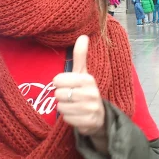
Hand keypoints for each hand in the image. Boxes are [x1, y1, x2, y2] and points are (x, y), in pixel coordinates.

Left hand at [53, 36, 107, 152]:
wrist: (100, 116)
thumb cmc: (86, 91)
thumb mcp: (83, 73)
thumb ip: (80, 55)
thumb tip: (83, 35)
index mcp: (88, 79)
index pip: (58, 80)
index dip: (59, 83)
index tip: (66, 85)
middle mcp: (91, 94)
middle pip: (58, 94)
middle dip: (61, 96)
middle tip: (71, 97)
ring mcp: (91, 109)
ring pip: (61, 107)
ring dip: (64, 107)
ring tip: (74, 106)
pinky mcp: (89, 123)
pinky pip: (67, 119)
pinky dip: (69, 118)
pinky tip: (76, 115)